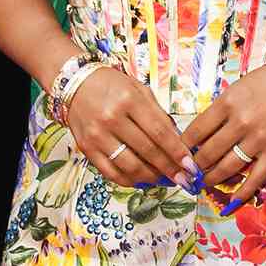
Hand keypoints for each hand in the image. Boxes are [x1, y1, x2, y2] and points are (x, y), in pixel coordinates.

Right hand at [66, 67, 200, 188]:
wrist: (75, 85)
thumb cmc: (111, 86)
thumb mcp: (139, 90)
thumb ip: (159, 115)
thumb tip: (178, 144)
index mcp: (129, 100)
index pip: (160, 132)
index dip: (177, 152)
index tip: (190, 165)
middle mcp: (112, 118)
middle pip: (147, 152)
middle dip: (169, 169)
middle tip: (183, 179)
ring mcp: (97, 136)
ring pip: (130, 167)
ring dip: (152, 178)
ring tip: (164, 180)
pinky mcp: (86, 149)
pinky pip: (111, 173)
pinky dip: (130, 181)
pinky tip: (142, 180)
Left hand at [183, 65, 265, 208]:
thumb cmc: (264, 83)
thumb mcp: (234, 89)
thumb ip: (218, 112)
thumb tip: (199, 135)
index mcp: (227, 104)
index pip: (196, 130)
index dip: (183, 145)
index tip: (178, 153)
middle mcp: (240, 123)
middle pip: (209, 152)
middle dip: (195, 165)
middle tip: (187, 172)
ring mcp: (258, 139)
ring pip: (228, 166)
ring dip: (211, 178)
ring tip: (202, 183)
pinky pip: (257, 176)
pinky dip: (243, 191)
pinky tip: (232, 201)